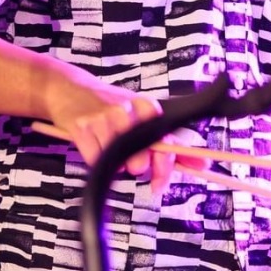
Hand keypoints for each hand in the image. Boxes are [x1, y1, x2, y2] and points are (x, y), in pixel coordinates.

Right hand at [46, 84, 174, 195]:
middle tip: (127, 159)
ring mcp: (103, 118)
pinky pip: (95, 161)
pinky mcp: (82, 126)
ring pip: (115, 163)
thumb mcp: (139, 115)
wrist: (67, 87)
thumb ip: (170, 142)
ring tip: (105, 143)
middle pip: (140, 160)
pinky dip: (94, 160)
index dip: (164, 168)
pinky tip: (92, 143)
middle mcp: (126, 110)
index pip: (164, 145)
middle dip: (135, 167)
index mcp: (146, 107)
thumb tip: (202, 166)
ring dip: (112, 162)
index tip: (159, 183)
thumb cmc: (107, 104)